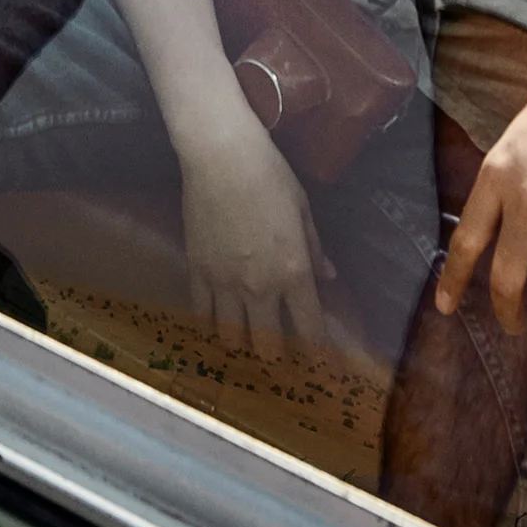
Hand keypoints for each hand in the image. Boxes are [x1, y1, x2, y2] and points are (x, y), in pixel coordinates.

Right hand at [168, 110, 346, 352]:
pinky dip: (209, 325)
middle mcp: (260, 287)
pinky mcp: (197, 272)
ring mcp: (224, 283)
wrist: (220, 156)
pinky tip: (213, 328)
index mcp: (293, 272)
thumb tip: (329, 277)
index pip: (309, 329)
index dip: (317, 356)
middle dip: (276, 359)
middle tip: (279, 357)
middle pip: (268, 346)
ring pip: (231, 338)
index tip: (321, 370)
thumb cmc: (270, 175)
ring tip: (244, 347)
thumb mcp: (304, 209)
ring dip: (241, 347)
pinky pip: (201, 313)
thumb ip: (315, 249)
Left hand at [432, 57, 526, 338]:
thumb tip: (486, 240)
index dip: (454, 282)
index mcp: (495, 180)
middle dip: (504, 311)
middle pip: (506, 279)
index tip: (445, 308)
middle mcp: (526, 205)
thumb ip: (495, 197)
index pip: (467, 244)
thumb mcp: (505, 153)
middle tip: (507, 324)